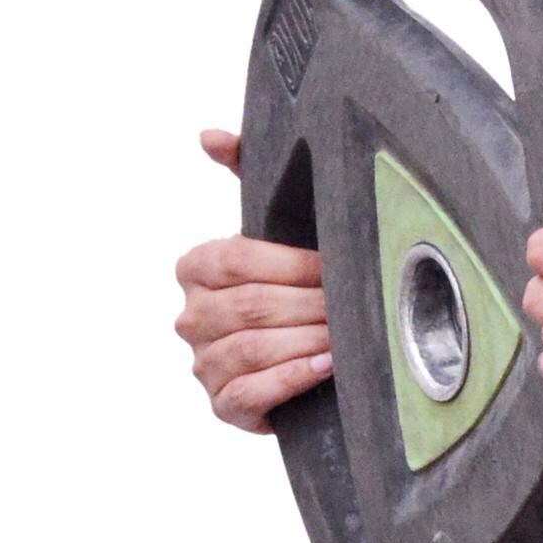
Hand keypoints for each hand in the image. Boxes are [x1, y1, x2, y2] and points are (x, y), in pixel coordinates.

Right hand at [175, 130, 331, 428]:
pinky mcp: (224, 406)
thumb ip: (246, 174)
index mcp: (195, 268)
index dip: (289, 264)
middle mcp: (191, 317)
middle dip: (307, 304)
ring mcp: (203, 365)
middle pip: (248, 306)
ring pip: (250, 350)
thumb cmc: (292, 284)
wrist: (304, 355)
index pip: (234, 259)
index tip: (332, 265)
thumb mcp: (273, 229)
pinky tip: (325, 367)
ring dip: (305, 340)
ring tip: (345, 335)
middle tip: (352, 303)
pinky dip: (291, 379)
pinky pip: (250, 393)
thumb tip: (210, 136)